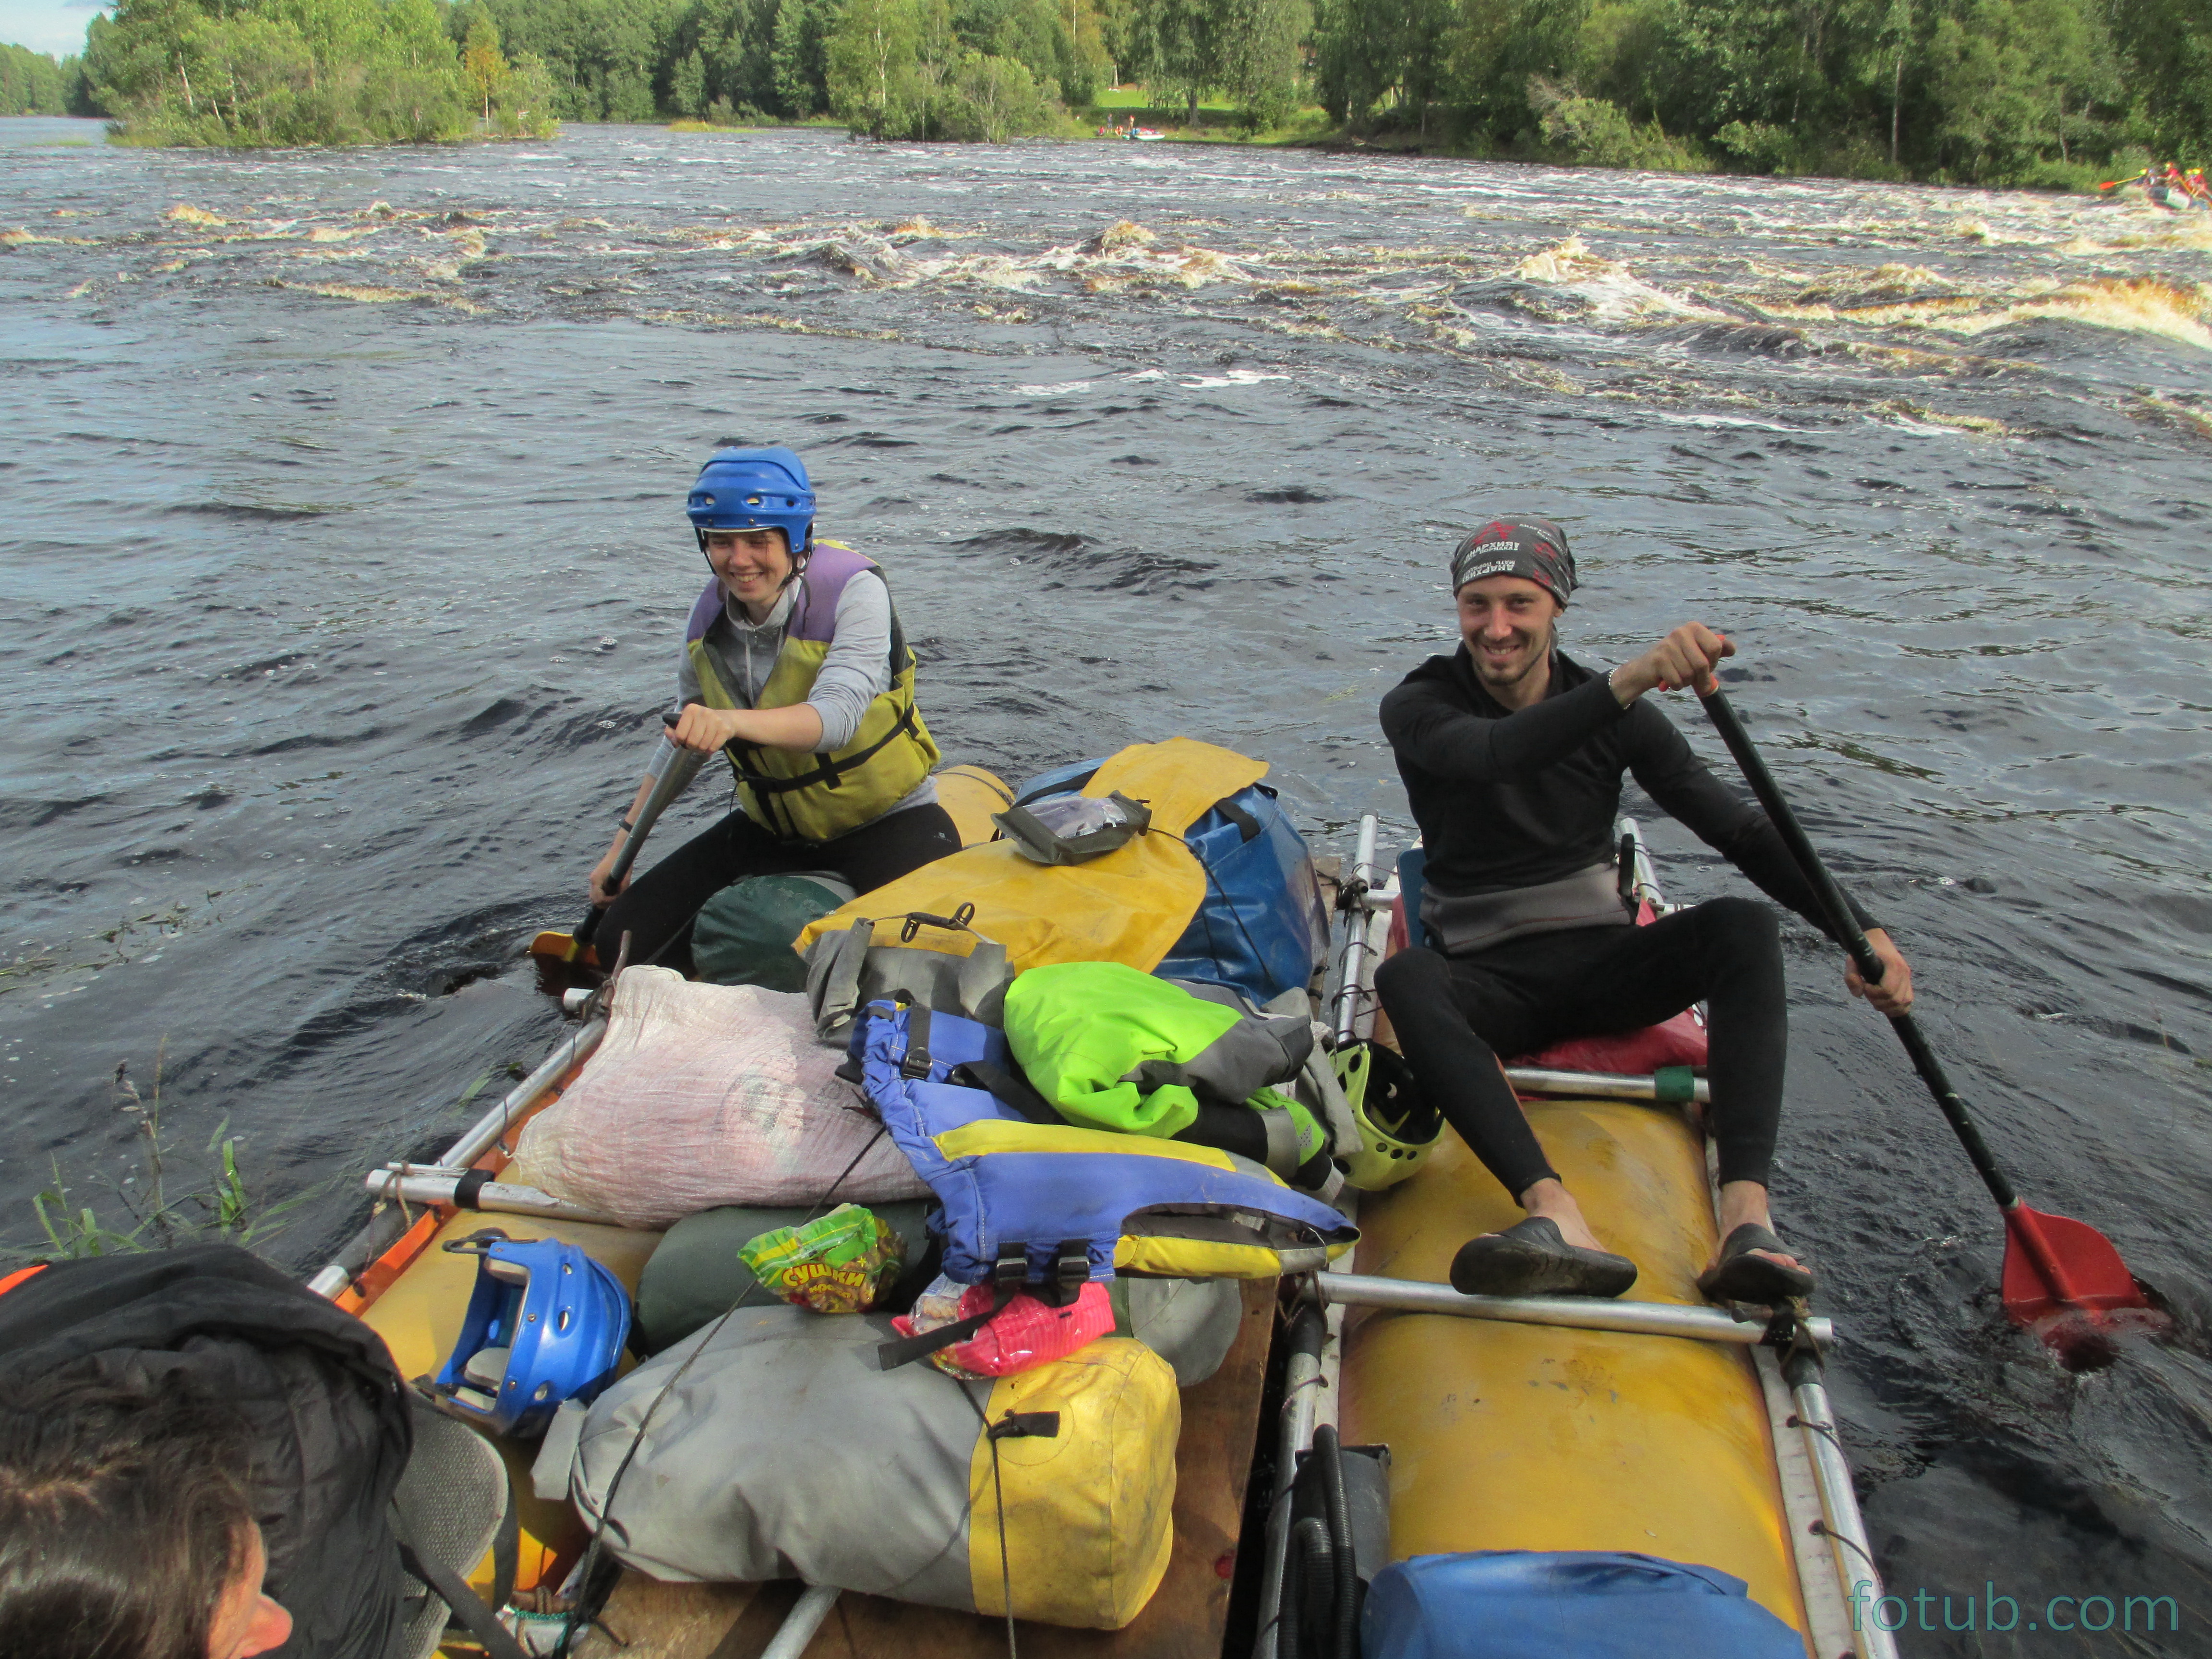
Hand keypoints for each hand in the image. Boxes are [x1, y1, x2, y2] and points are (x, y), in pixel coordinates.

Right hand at [587, 845, 627, 907]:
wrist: (619, 852)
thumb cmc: (623, 864)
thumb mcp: (625, 880)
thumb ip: (621, 891)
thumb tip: (619, 902)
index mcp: (596, 880)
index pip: (598, 899)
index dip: (608, 902)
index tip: (617, 898)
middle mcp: (592, 880)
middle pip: (594, 900)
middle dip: (605, 903)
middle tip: (616, 899)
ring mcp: (593, 879)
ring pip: (594, 897)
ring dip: (603, 899)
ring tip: (615, 896)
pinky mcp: (596, 878)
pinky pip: (597, 891)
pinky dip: (603, 895)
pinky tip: (612, 892)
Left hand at [671, 702, 745, 753]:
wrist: (726, 719)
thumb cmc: (700, 722)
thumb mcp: (684, 721)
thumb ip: (672, 731)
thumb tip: (675, 743)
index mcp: (691, 709)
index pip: (680, 734)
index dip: (680, 740)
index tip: (684, 738)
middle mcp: (703, 713)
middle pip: (691, 742)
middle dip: (691, 746)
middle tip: (694, 743)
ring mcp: (715, 721)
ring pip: (702, 746)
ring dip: (701, 749)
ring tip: (702, 744)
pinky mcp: (725, 730)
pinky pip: (713, 748)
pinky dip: (710, 750)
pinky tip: (710, 744)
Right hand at [1611, 623, 1734, 704]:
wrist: (1647, 669)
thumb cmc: (1677, 661)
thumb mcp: (1698, 652)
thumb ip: (1717, 649)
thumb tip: (1731, 649)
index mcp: (1694, 627)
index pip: (1716, 647)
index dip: (1713, 662)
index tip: (1706, 665)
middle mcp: (1681, 632)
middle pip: (1703, 664)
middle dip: (1701, 677)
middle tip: (1695, 678)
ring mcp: (1668, 645)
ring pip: (1689, 675)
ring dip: (1686, 682)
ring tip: (1679, 675)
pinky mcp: (1658, 660)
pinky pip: (1677, 682)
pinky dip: (1676, 686)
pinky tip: (1670, 679)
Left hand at [1846, 927, 1913, 1015]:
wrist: (1877, 941)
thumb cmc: (1865, 951)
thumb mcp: (1852, 959)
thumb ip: (1851, 976)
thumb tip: (1858, 994)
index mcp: (1893, 965)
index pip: (1887, 990)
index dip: (1873, 993)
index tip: (1865, 986)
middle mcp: (1905, 973)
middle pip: (1895, 1000)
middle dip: (1878, 1001)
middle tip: (1868, 992)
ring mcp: (1908, 979)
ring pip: (1903, 1004)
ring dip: (1886, 1007)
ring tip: (1875, 998)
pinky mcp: (1908, 985)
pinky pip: (1907, 1003)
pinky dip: (1897, 1009)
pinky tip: (1884, 1005)